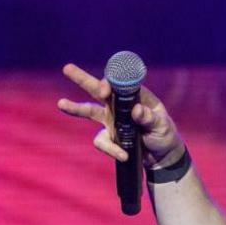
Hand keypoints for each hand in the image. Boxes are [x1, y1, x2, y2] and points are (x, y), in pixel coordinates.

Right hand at [56, 63, 184, 167]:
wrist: (162, 157)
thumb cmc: (164, 134)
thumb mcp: (162, 126)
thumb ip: (150, 118)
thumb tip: (137, 111)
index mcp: (136, 96)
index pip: (120, 84)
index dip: (110, 82)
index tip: (103, 88)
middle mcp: (120, 105)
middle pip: (98, 90)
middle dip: (82, 79)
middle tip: (66, 68)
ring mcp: (111, 120)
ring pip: (89, 111)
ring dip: (75, 108)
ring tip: (61, 103)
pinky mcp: (109, 136)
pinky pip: (102, 141)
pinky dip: (111, 149)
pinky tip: (123, 155)